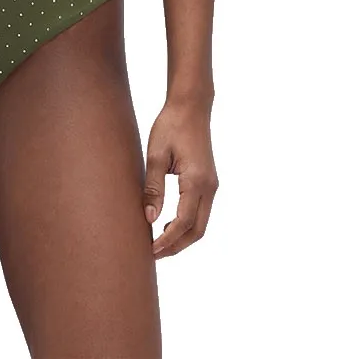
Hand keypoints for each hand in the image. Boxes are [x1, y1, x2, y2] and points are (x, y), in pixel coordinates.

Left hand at [142, 99, 217, 258]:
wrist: (191, 107)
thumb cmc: (171, 126)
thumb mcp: (156, 155)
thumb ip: (153, 187)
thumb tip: (149, 218)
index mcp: (196, 181)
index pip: (183, 222)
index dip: (167, 240)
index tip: (150, 249)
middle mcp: (209, 187)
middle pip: (197, 230)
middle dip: (176, 246)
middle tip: (153, 254)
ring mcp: (212, 185)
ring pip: (201, 223)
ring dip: (182, 237)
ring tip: (159, 244)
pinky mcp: (209, 181)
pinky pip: (201, 211)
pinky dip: (187, 225)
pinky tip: (169, 225)